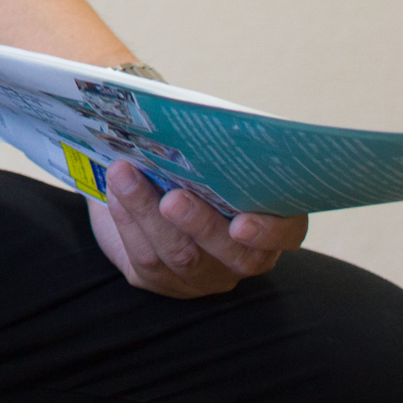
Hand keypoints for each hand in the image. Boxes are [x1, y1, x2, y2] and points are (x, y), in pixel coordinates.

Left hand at [86, 161, 305, 296]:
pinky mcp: (164, 281)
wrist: (148, 182)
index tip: (242, 223)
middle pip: (232, 254)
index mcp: (272, 221)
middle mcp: (244, 256)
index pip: (288, 234)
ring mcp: (206, 275)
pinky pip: (147, 260)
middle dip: (199, 225)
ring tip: (124, 176)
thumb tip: (199, 121)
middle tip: (172, 198)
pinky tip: (114, 191)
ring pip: (181, 256)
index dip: (269, 232)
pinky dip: (127, 220)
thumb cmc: (194, 161)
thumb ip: (217, 146)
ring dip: (148, 213)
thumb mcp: (212, 152)